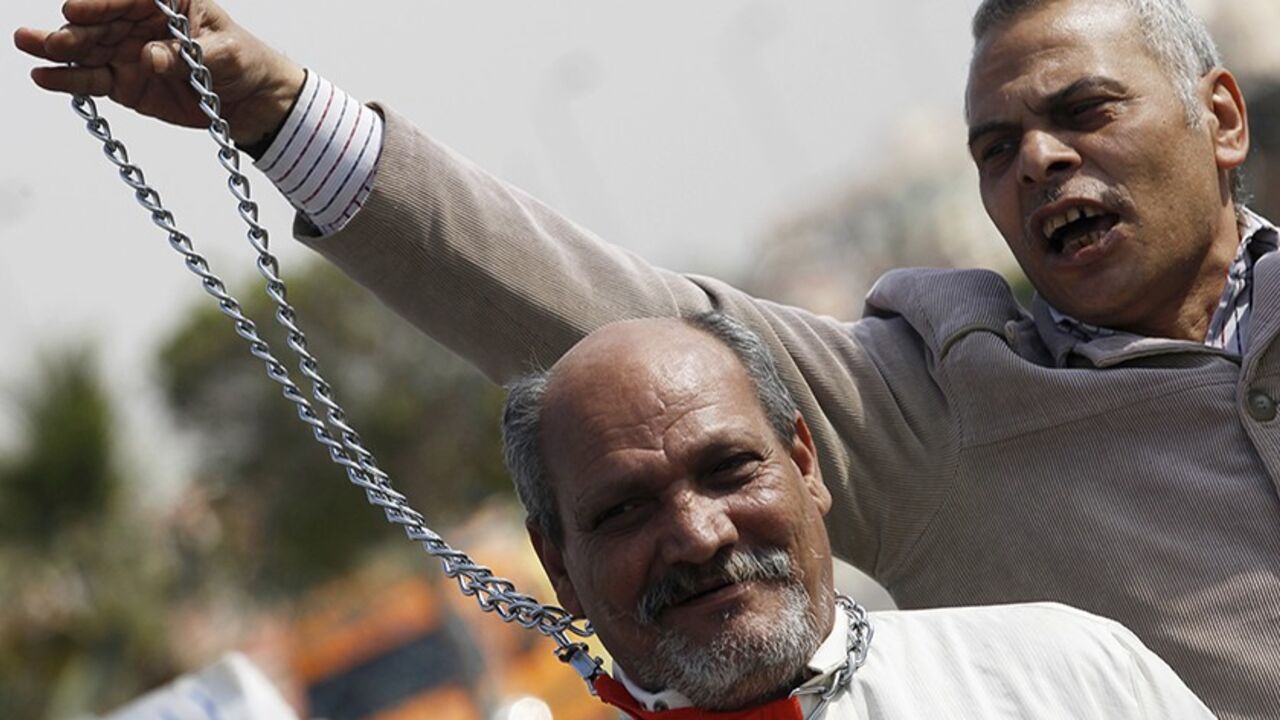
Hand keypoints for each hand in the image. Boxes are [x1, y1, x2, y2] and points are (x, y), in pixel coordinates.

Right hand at [14, 0, 304, 145]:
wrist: (250, 100)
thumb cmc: (243, 61)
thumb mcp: (227, 53)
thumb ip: (188, 56)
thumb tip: (150, 59)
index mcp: (164, 2)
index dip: (99, 4)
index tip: (74, 10)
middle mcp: (137, 23)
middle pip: (98, 23)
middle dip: (73, 30)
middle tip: (51, 40)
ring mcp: (127, 52)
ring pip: (87, 50)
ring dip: (58, 50)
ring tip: (29, 46)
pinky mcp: (124, 83)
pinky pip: (92, 81)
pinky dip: (69, 81)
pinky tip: (45, 77)